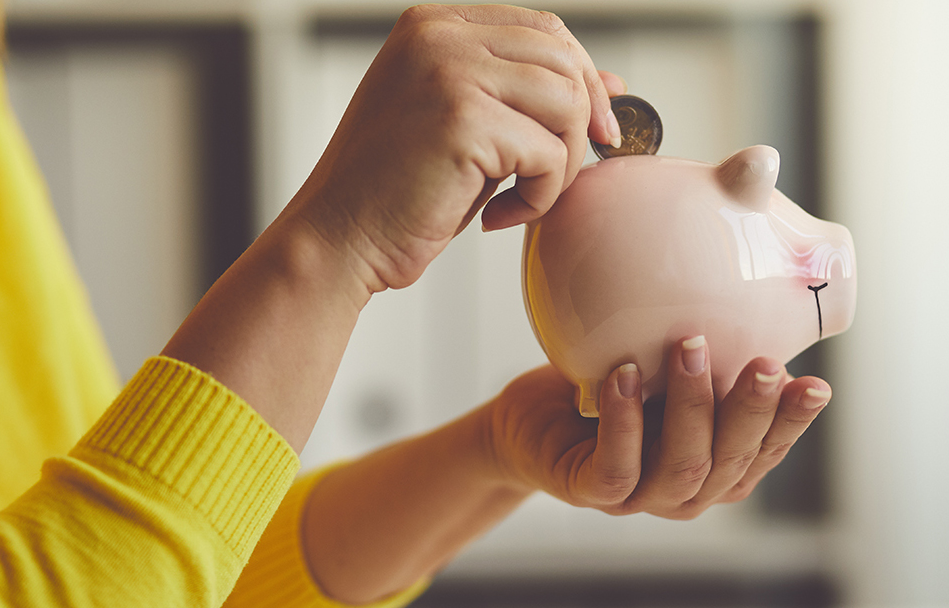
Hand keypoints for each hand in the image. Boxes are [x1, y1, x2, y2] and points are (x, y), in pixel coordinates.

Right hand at [285, 4, 622, 290]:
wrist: (337, 240)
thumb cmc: (395, 193)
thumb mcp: (466, 126)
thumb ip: (524, 95)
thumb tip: (612, 84)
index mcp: (433, 25)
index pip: (542, 28)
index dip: (582, 77)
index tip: (593, 129)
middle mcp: (439, 36)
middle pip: (562, 58)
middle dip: (581, 121)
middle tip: (561, 175)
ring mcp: (449, 72)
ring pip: (565, 103)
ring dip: (560, 164)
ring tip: (522, 197)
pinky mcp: (462, 120)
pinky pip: (548, 153)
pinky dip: (539, 196)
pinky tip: (497, 216)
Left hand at [483, 339, 831, 518]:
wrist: (533, 423)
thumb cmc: (612, 389)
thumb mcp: (667, 366)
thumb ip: (710, 352)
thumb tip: (751, 279)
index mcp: (719, 466)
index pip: (766, 450)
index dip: (793, 423)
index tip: (817, 385)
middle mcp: (688, 490)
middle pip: (731, 462)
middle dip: (752, 412)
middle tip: (766, 363)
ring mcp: (641, 497)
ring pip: (682, 467)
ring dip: (691, 407)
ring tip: (689, 347)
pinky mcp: (591, 492)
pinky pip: (615, 468)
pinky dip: (624, 422)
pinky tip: (625, 376)